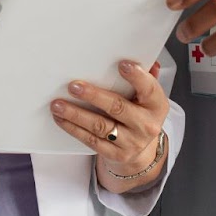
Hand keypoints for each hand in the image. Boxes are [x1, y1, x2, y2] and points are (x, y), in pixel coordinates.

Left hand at [50, 60, 169, 191]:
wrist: (140, 151)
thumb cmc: (140, 115)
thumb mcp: (148, 98)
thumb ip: (146, 78)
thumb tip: (149, 61)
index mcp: (157, 106)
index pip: (149, 89)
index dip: (137, 77)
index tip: (122, 64)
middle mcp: (146, 125)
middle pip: (118, 107)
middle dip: (94, 96)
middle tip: (74, 86)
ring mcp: (131, 142)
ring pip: (100, 126)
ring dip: (76, 114)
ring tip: (58, 104)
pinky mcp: (115, 154)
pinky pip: (91, 140)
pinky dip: (73, 128)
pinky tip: (61, 118)